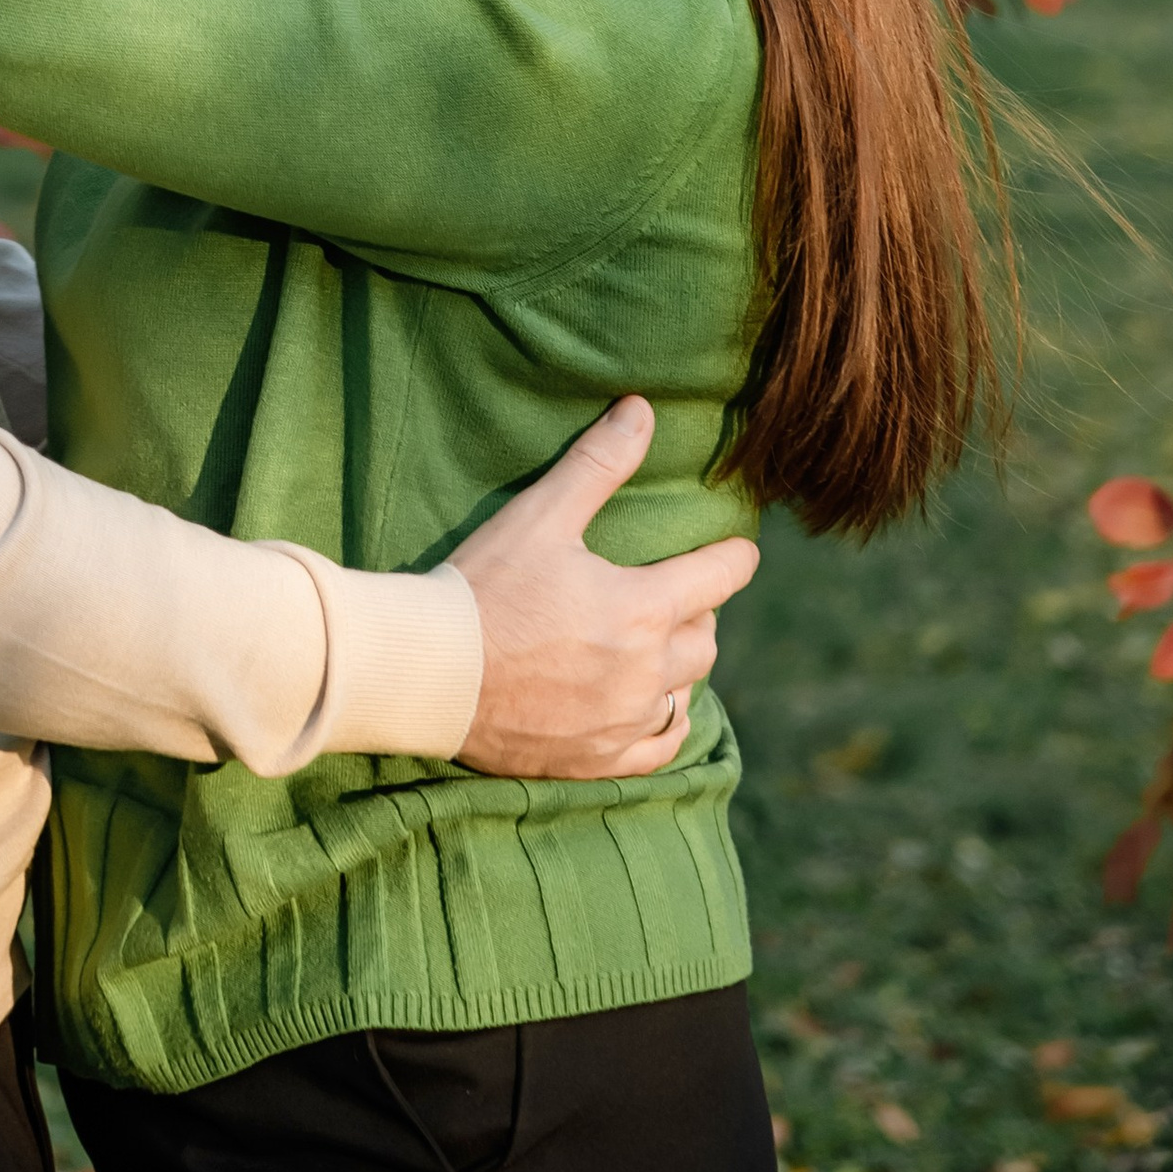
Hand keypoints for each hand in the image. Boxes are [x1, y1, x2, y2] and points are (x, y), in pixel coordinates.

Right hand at [451, 396, 759, 781]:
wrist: (433, 673)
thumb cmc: (485, 587)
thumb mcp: (540, 516)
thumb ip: (597, 465)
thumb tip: (642, 411)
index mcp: (643, 611)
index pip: (719, 578)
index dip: (734, 558)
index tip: (740, 550)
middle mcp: (646, 673)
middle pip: (706, 640)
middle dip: (699, 612)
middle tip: (678, 594)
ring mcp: (625, 723)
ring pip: (684, 693)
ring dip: (680, 666)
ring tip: (659, 647)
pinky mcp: (598, 760)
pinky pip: (658, 747)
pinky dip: (662, 724)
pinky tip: (649, 708)